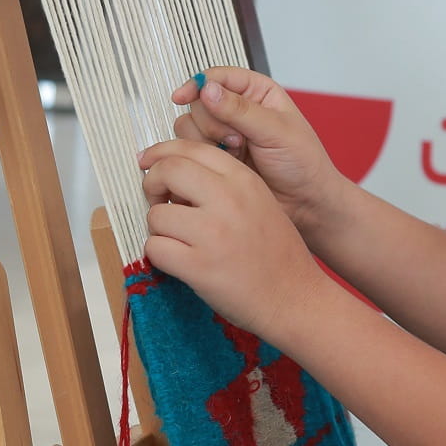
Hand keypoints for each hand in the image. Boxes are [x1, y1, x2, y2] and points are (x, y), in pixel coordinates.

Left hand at [138, 138, 323, 338]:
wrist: (296, 298)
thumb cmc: (276, 254)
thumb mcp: (258, 203)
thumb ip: (222, 185)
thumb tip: (174, 177)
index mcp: (244, 180)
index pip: (190, 148)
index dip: (161, 154)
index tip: (149, 164)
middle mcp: (228, 199)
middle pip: (167, 170)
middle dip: (152, 185)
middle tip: (158, 202)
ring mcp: (213, 232)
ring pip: (156, 215)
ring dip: (159, 229)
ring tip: (180, 241)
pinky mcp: (199, 266)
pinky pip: (155, 248)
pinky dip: (159, 256)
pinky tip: (178, 262)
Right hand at [169, 68, 343, 227]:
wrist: (304, 203)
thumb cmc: (302, 163)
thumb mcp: (276, 131)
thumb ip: (241, 110)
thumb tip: (209, 90)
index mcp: (257, 91)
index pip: (219, 77)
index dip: (198, 84)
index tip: (182, 96)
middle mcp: (238, 109)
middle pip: (200, 102)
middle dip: (213, 122)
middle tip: (238, 139)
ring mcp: (225, 133)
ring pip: (190, 125)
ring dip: (209, 140)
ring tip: (238, 152)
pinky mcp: (216, 156)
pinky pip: (192, 148)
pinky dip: (205, 156)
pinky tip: (229, 163)